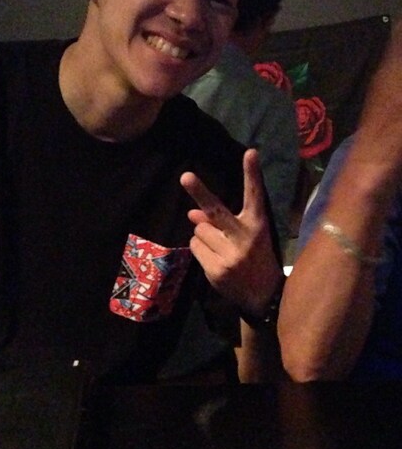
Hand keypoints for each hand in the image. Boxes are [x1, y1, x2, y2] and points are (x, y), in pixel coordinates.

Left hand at [180, 149, 281, 315]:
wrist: (263, 296)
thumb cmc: (253, 257)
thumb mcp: (245, 236)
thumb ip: (221, 222)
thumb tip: (191, 213)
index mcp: (257, 225)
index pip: (255, 196)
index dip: (252, 174)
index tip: (250, 152)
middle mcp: (245, 238)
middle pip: (216, 211)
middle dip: (199, 192)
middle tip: (185, 176)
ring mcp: (230, 255)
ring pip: (199, 229)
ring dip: (203, 235)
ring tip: (221, 247)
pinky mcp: (216, 270)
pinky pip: (194, 246)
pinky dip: (200, 249)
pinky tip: (215, 259)